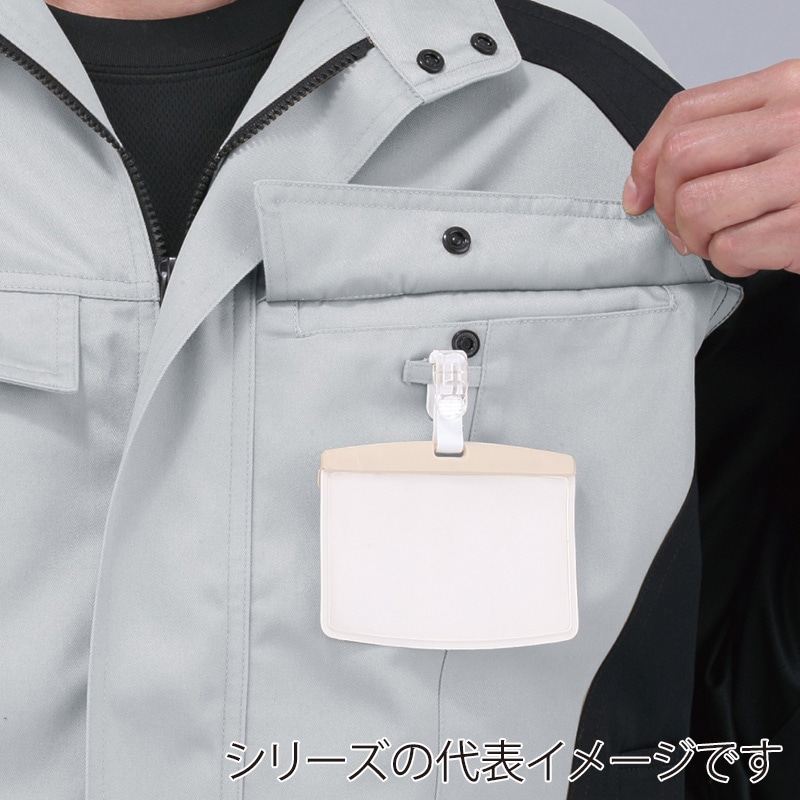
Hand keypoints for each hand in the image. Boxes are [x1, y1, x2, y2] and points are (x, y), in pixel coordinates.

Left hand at [622, 60, 799, 277]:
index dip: (645, 159)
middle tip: (685, 225)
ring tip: (722, 240)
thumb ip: (728, 138)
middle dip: (666, 205)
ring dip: (696, 237)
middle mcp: (796, 121)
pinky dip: (730, 262)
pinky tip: (755, 253)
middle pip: (681, 158)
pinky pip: (729, 248)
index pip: (684, 112)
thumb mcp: (788, 131)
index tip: (639, 193)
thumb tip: (647, 182)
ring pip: (696, 206)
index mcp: (786, 87)